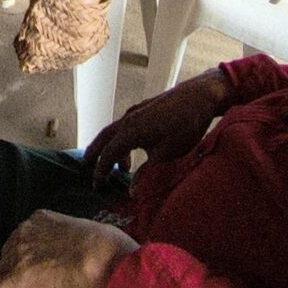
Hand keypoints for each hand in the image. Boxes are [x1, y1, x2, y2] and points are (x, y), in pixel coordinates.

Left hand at [0, 212, 138, 287]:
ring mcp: (19, 255)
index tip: (24, 264)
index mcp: (39, 219)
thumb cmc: (103, 244)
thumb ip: (69, 240)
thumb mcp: (81, 231)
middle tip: (13, 284)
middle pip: (7, 253)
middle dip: (9, 268)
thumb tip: (76, 252)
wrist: (100, 256)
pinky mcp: (17, 278)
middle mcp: (24, 233)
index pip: (22, 238)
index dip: (21, 253)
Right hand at [86, 70, 233, 178]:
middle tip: (86, 168)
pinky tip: (136, 150)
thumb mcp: (168, 153)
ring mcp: (136, 112)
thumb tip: (133, 192)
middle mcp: (128, 119)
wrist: (201, 96)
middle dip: (94, 154)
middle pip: (104, 138)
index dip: (101, 171)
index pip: (108, 154)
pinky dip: (124, 140)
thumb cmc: (186, 125)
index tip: (97, 186)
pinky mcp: (145, 109)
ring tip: (121, 168)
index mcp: (131, 131)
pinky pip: (126, 127)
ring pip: (115, 131)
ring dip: (112, 148)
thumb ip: (147, 172)